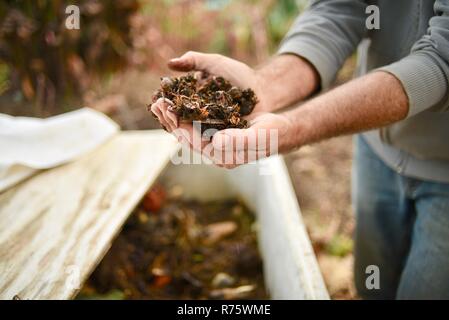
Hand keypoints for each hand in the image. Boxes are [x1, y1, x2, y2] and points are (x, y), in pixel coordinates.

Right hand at [150, 51, 268, 131]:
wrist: (264, 88)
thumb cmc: (239, 75)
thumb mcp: (215, 64)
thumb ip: (194, 61)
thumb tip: (170, 63)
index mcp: (194, 102)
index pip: (175, 109)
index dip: (166, 107)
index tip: (159, 102)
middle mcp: (200, 118)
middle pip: (180, 123)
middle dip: (171, 119)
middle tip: (163, 112)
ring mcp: (212, 129)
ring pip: (193, 134)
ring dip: (182, 131)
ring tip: (175, 125)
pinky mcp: (224, 138)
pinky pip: (210, 140)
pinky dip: (201, 138)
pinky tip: (192, 137)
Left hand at [171, 112, 292, 168]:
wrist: (283, 131)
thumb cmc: (273, 134)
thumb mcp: (258, 135)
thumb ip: (238, 140)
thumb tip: (216, 141)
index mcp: (222, 156)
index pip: (193, 142)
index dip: (178, 125)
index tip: (166, 109)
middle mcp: (216, 153)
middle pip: (186, 137)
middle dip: (170, 121)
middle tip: (156, 103)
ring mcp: (216, 144)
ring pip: (190, 131)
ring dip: (175, 117)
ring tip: (160, 103)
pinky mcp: (218, 135)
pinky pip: (197, 125)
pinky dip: (186, 114)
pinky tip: (178, 105)